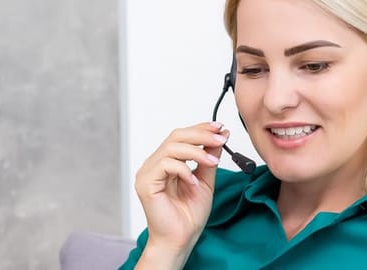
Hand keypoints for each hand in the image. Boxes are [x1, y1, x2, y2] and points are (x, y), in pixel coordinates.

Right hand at [134, 121, 227, 256]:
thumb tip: (220, 136)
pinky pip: (165, 165)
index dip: (200, 129)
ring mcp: (147, 173)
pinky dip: (183, 169)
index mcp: (166, 162)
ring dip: (196, 151)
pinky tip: (194, 182)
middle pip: (175, 136)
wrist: (181, 239)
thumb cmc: (188, 216)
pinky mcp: (146, 183)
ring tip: (212, 162)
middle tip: (220, 139)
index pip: (181, 136)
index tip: (220, 128)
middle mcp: (154, 164)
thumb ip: (209, 159)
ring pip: (171, 148)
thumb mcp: (205, 181)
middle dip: (201, 135)